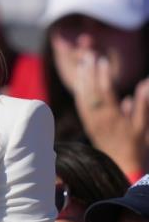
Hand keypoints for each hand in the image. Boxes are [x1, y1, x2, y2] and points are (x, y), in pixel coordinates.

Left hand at [73, 52, 148, 177]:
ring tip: (82, 65)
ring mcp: (92, 123)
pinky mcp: (89, 126)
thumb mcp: (142, 126)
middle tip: (88, 56)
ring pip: (83, 98)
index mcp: (114, 117)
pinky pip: (81, 107)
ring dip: (82, 80)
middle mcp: (100, 119)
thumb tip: (145, 83)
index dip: (103, 74)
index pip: (106, 91)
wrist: (122, 165)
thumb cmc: (135, 145)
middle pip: (91, 92)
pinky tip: (79, 83)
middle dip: (90, 72)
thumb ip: (143, 104)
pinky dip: (80, 93)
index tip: (102, 60)